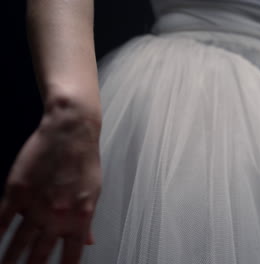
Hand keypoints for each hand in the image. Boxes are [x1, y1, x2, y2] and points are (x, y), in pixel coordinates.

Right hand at [0, 107, 101, 263]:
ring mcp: (36, 206)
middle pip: (40, 254)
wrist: (71, 133)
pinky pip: (2, 219)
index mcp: (80, 219)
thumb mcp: (93, 192)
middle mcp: (57, 217)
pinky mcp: (17, 192)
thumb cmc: (85, 161)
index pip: (70, 256)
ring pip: (18, 242)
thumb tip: (88, 242)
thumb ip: (86, 221)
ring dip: (9, 259)